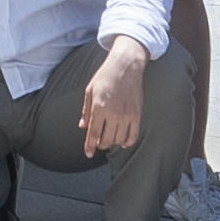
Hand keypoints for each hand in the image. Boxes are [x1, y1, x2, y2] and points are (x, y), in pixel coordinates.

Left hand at [75, 41, 147, 159]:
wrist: (126, 66)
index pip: (93, 133)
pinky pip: (133, 135)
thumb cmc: (105, 76)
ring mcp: (126, 115)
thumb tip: (82, 127)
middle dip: (100, 144)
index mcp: (99, 107)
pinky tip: (122, 141)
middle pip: (106, 140)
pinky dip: (127, 142)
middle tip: (98, 142)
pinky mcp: (137, 114)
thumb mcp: (90, 90)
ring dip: (112, 142)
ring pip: (118, 139)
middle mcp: (113, 113)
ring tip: (108, 138)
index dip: (89, 146)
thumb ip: (86, 110)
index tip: (88, 154)